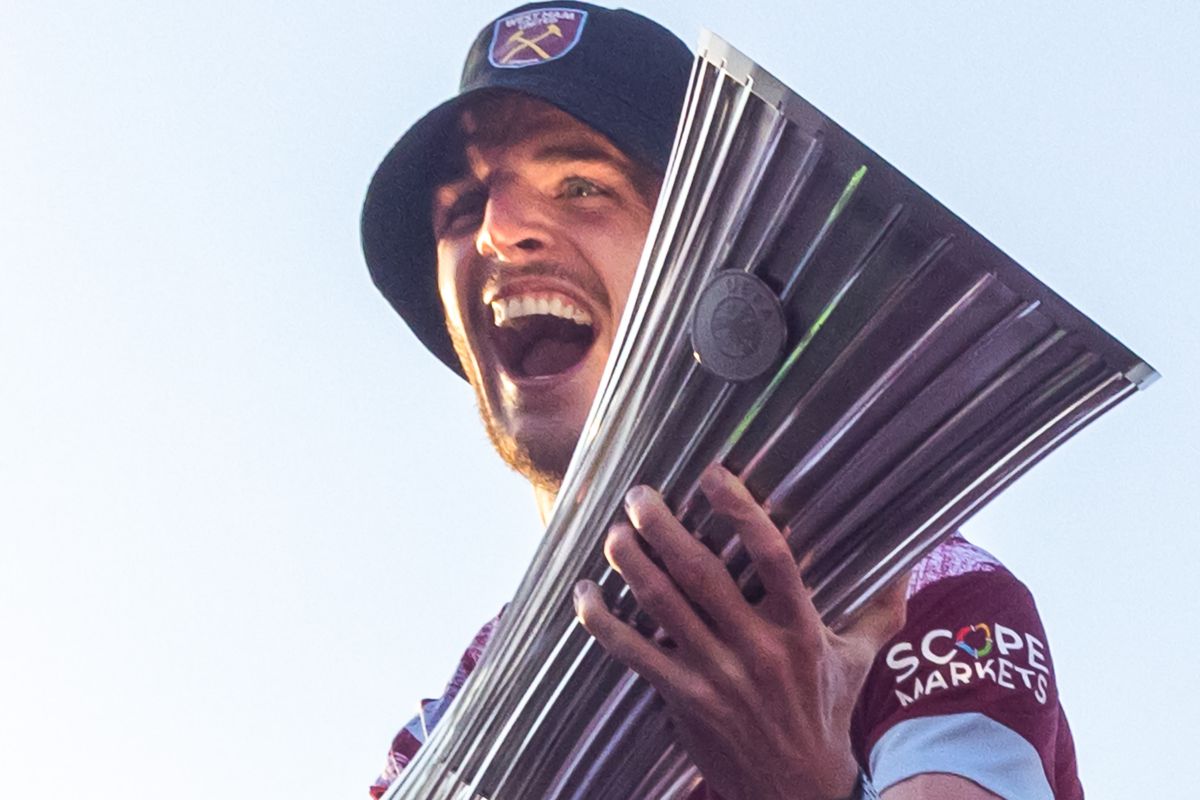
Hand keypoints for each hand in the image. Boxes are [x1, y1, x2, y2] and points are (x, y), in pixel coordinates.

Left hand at [573, 464, 906, 799]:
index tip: (713, 474)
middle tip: (640, 494)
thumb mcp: (860, 658)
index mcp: (800, 629)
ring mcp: (716, 676)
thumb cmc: (826, 713)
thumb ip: (880, 608)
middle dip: (664, 528)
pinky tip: (585, 594)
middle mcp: (757, 649)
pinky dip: (604, 623)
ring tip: (614, 532)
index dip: (740, 511)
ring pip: (663, 608)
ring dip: (632, 565)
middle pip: (702, 576)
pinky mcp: (684, 700)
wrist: (798, 789)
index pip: (772, 557)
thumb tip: (910, 561)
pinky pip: (636, 654)